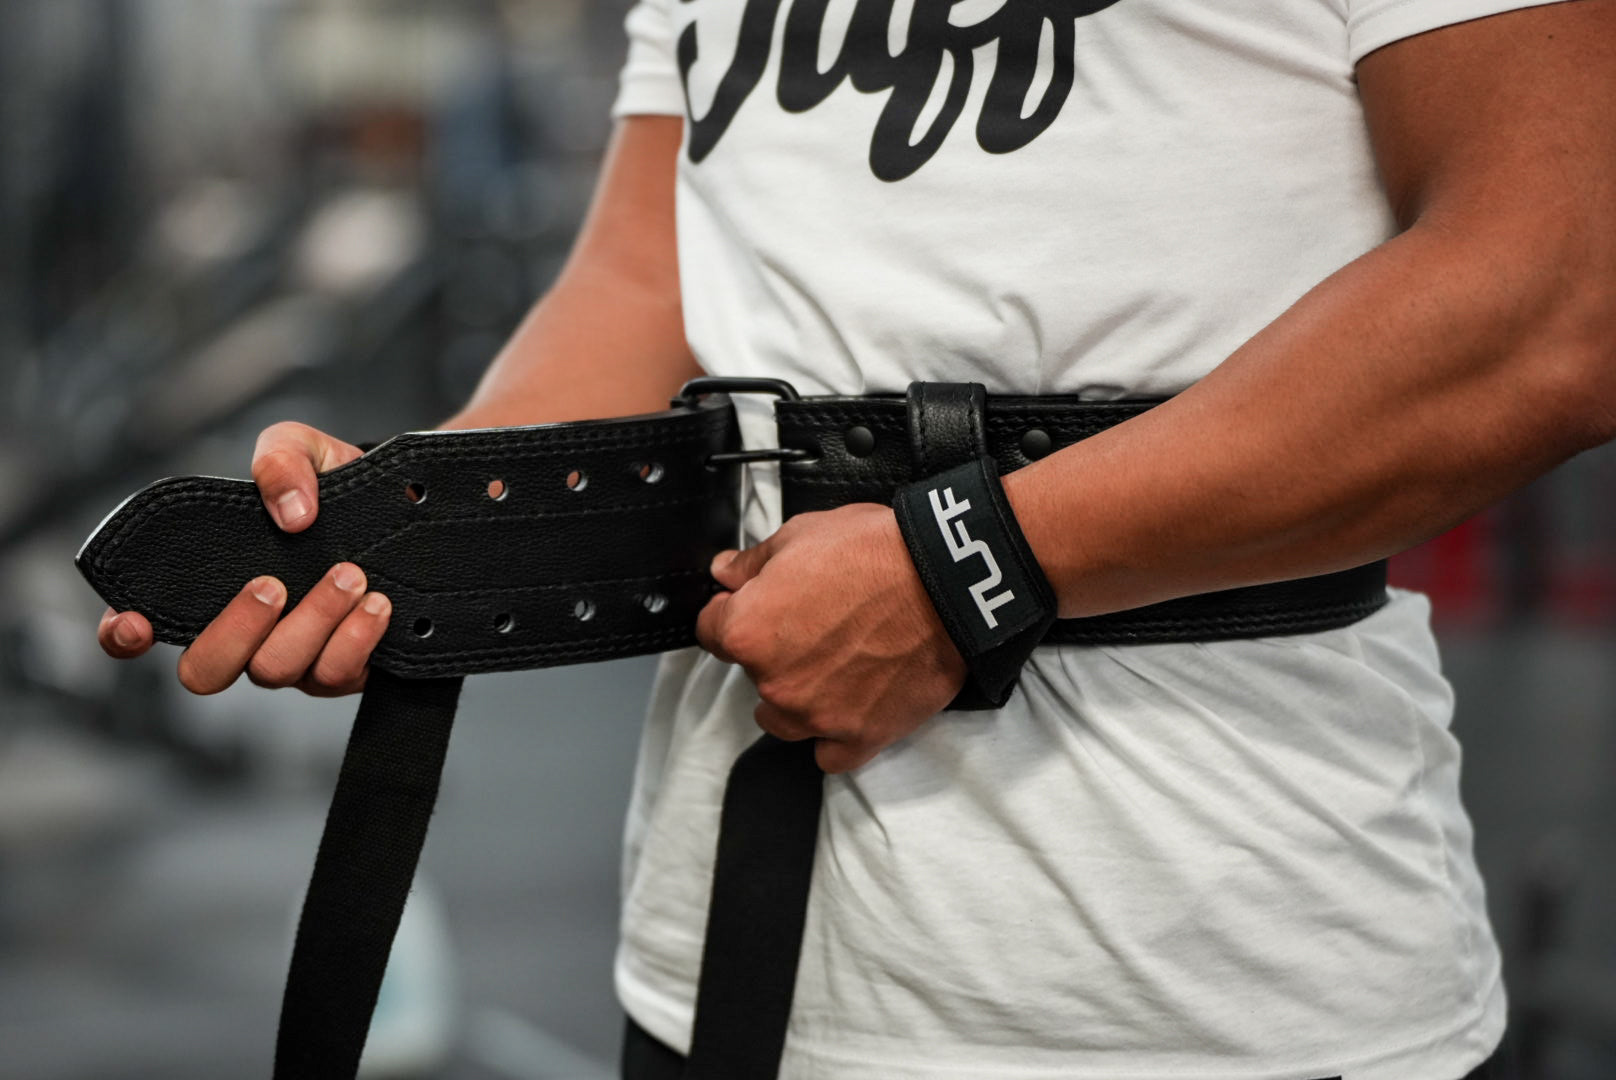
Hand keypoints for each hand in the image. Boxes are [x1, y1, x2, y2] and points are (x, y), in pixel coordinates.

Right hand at [96, 422, 392, 696]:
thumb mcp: (301, 449)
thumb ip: (279, 462)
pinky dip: (356, 640)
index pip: (141, 625)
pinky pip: (334, 675)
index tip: (136, 622)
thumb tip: (290, 512)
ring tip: (350, 575)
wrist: (399, 505)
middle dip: (237, 630)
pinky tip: (377, 604)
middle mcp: (243, 632)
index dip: (124, 634)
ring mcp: (289, 656)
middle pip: (205, 671)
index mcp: (208, 583)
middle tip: (273, 584)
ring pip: (277, 670)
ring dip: (312, 623)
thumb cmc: (328, 485)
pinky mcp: (339, 667)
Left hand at [695, 504, 965, 772]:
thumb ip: (752, 562)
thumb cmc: (874, 552)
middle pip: (751, 674)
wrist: (947, 581)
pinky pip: (830, 754)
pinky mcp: (861, 736)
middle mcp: (773, 681)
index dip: (732, 610)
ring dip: (795, 698)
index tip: (756, 602)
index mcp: (747, 630)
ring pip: (782, 721)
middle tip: (815, 625)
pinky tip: (849, 708)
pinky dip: (835, 736)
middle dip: (772, 651)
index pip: (710, 629)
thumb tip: (724, 572)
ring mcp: (816, 715)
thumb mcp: (802, 534)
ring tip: (831, 669)